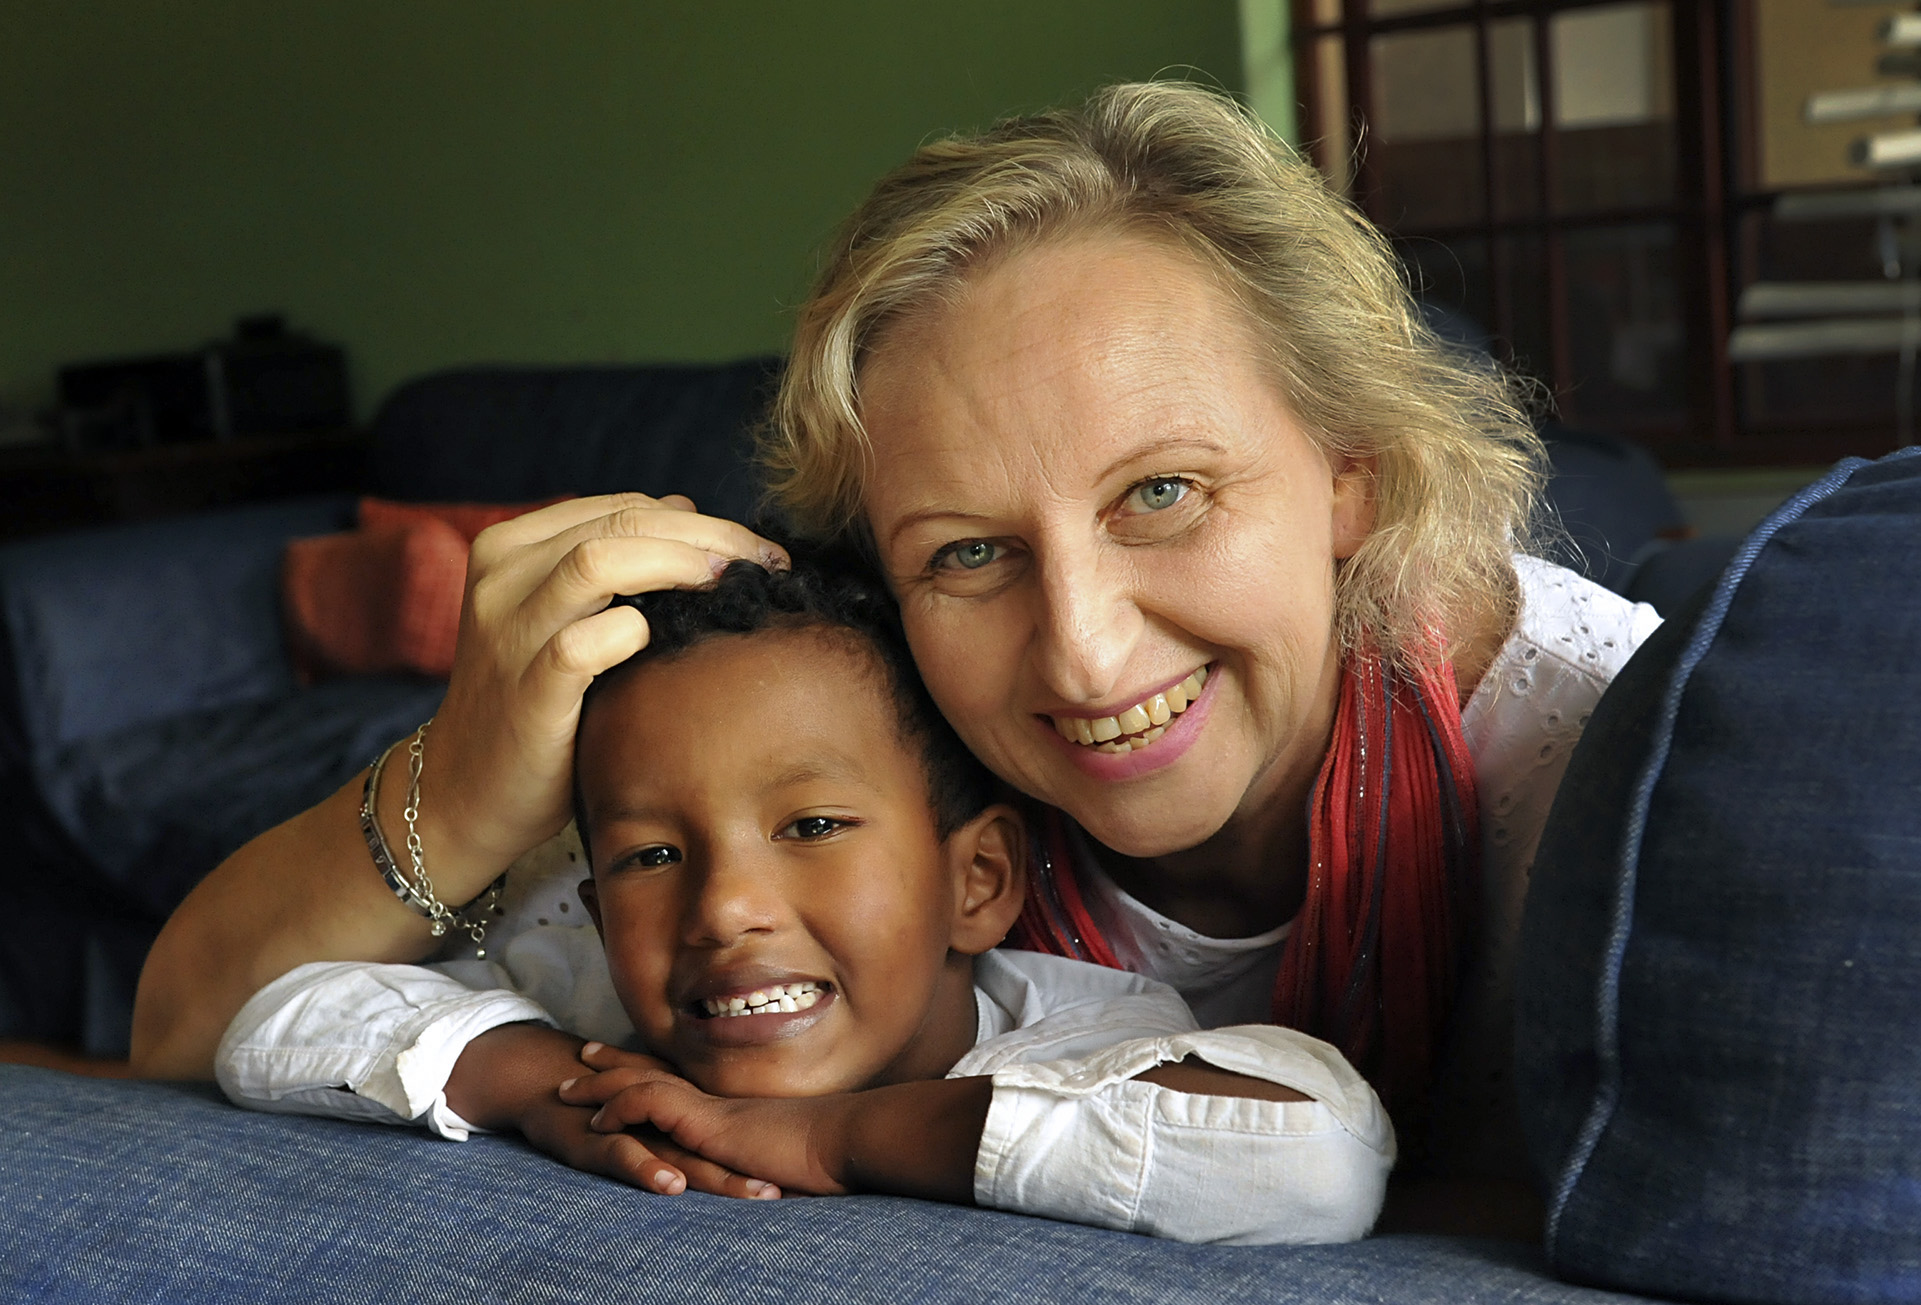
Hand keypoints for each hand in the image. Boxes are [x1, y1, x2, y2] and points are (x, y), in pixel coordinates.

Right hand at [404, 495, 787, 896]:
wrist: (467, 790)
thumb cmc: (537, 700)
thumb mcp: (568, 616)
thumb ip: (617, 560)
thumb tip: (687, 509)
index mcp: (513, 546)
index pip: (624, 506)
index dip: (701, 521)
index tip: (756, 550)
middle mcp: (503, 576)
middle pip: (623, 521)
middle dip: (709, 537)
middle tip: (767, 563)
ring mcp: (509, 631)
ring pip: (599, 561)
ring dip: (680, 565)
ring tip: (731, 587)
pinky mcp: (526, 690)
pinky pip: (585, 644)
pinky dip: (635, 632)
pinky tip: (667, 642)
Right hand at [447, 1025, 779, 1198]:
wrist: (543, 1085)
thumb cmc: (600, 1115)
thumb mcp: (648, 1136)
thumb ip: (683, 1151)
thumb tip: (723, 1176)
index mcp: (682, 1127)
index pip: (731, 1149)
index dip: (765, 1163)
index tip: (810, 1181)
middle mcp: (664, 1128)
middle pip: (720, 1155)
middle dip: (757, 1174)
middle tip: (800, 1192)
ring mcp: (634, 1133)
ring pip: (683, 1156)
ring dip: (720, 1177)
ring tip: (755, 1194)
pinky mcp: (597, 1140)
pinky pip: (626, 1155)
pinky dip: (649, 1169)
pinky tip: (671, 1185)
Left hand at [562, 1041, 852, 1195]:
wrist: (845, 1142)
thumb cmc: (830, 1154)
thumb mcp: (788, 1155)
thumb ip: (769, 1156)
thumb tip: (769, 1172)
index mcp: (733, 1107)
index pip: (683, 1081)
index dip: (654, 1069)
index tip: (628, 1062)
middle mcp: (717, 1100)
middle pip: (655, 1070)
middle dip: (616, 1062)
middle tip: (583, 1054)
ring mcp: (709, 1107)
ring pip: (642, 1082)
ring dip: (601, 1084)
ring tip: (566, 1087)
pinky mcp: (705, 1122)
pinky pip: (649, 1104)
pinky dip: (619, 1107)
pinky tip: (596, 1121)